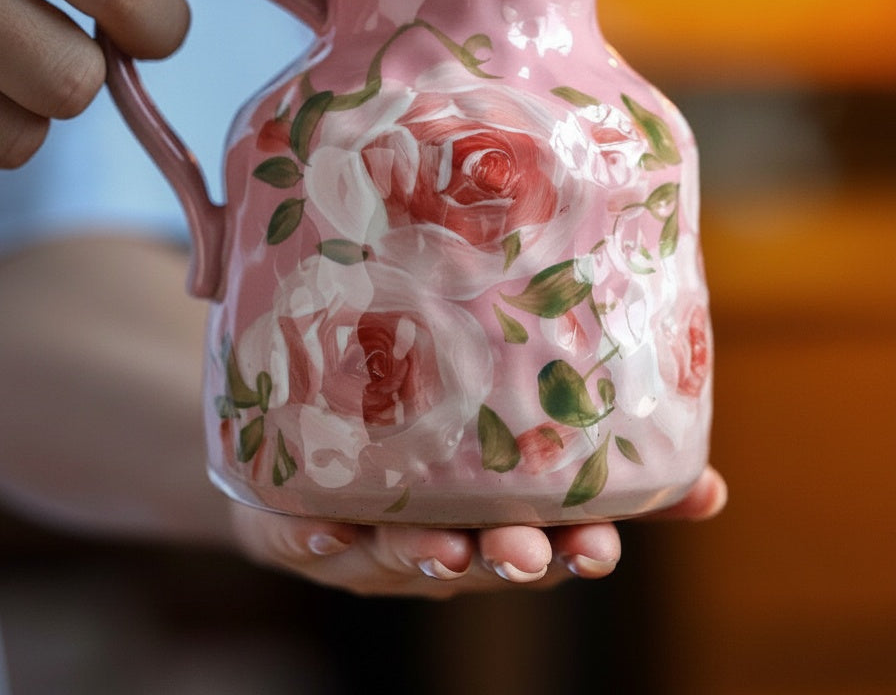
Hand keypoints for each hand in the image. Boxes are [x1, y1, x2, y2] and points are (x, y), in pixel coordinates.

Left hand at [227, 465, 727, 598]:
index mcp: (496, 525)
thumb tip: (713, 486)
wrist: (312, 468)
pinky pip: (304, 535)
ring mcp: (367, 541)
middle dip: (503, 560)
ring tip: (444, 548)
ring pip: (396, 553)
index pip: (550, 549)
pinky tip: (329, 526)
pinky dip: (319, 535)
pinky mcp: (300, 524)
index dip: (577, 553)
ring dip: (423, 552)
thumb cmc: (431, 458)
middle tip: (524, 552)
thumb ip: (597, 457)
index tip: (601, 549)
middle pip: (477, 560)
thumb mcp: (514, 453)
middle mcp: (438, 542)